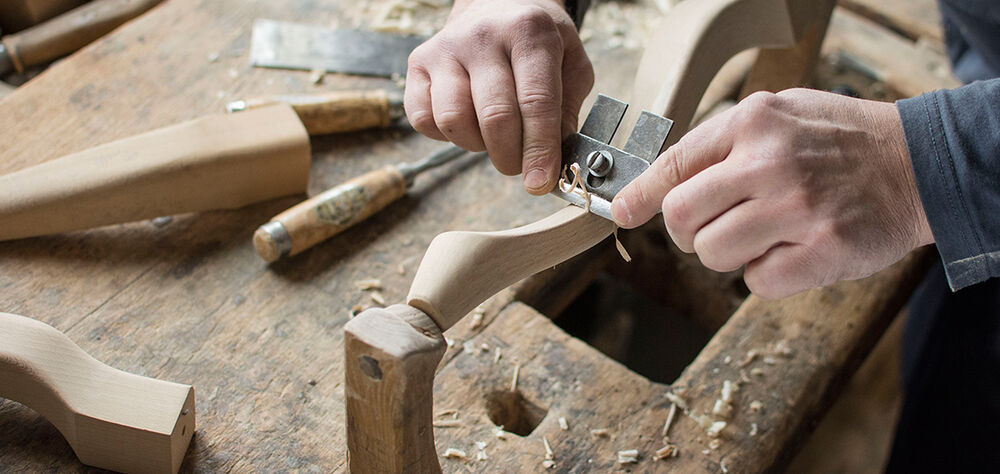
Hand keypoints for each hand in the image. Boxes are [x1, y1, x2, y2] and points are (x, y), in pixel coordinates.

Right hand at [404, 0, 593, 194]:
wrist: (497, 4)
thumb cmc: (536, 41)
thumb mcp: (570, 64)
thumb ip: (568, 110)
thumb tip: (556, 159)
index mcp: (529, 31)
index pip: (535, 102)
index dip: (539, 150)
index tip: (541, 183)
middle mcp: (483, 36)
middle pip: (494, 117)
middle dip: (511, 157)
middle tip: (520, 166)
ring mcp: (445, 48)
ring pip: (454, 120)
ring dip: (477, 146)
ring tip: (493, 136)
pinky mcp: (418, 63)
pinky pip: (423, 120)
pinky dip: (446, 136)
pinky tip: (467, 123)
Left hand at [612, 89, 932, 298]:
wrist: (920, 163)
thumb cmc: (841, 141)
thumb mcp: (781, 115)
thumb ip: (725, 143)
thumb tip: (663, 183)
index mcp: (753, 124)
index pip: (674, 163)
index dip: (640, 195)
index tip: (621, 213)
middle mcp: (768, 163)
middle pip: (680, 217)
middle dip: (687, 232)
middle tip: (714, 228)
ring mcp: (795, 208)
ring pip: (711, 254)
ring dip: (728, 255)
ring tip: (765, 235)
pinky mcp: (820, 251)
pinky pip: (756, 281)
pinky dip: (767, 274)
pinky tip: (795, 250)